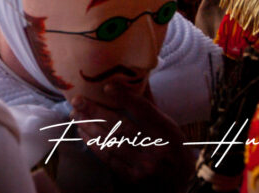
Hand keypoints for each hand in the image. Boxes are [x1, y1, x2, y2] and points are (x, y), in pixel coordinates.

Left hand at [69, 85, 193, 189]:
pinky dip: (93, 144)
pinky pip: (108, 158)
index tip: (106, 87)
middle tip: (77, 100)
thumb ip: (149, 104)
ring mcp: (144, 167)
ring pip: (111, 142)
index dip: (125, 98)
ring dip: (89, 127)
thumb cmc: (171, 147)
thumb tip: (134, 76)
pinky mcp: (132, 179)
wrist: (182, 182)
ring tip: (76, 114)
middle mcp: (157, 150)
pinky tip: (83, 133)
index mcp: (168, 133)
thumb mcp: (168, 126)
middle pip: (122, 126)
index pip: (145, 111)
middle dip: (96, 111)